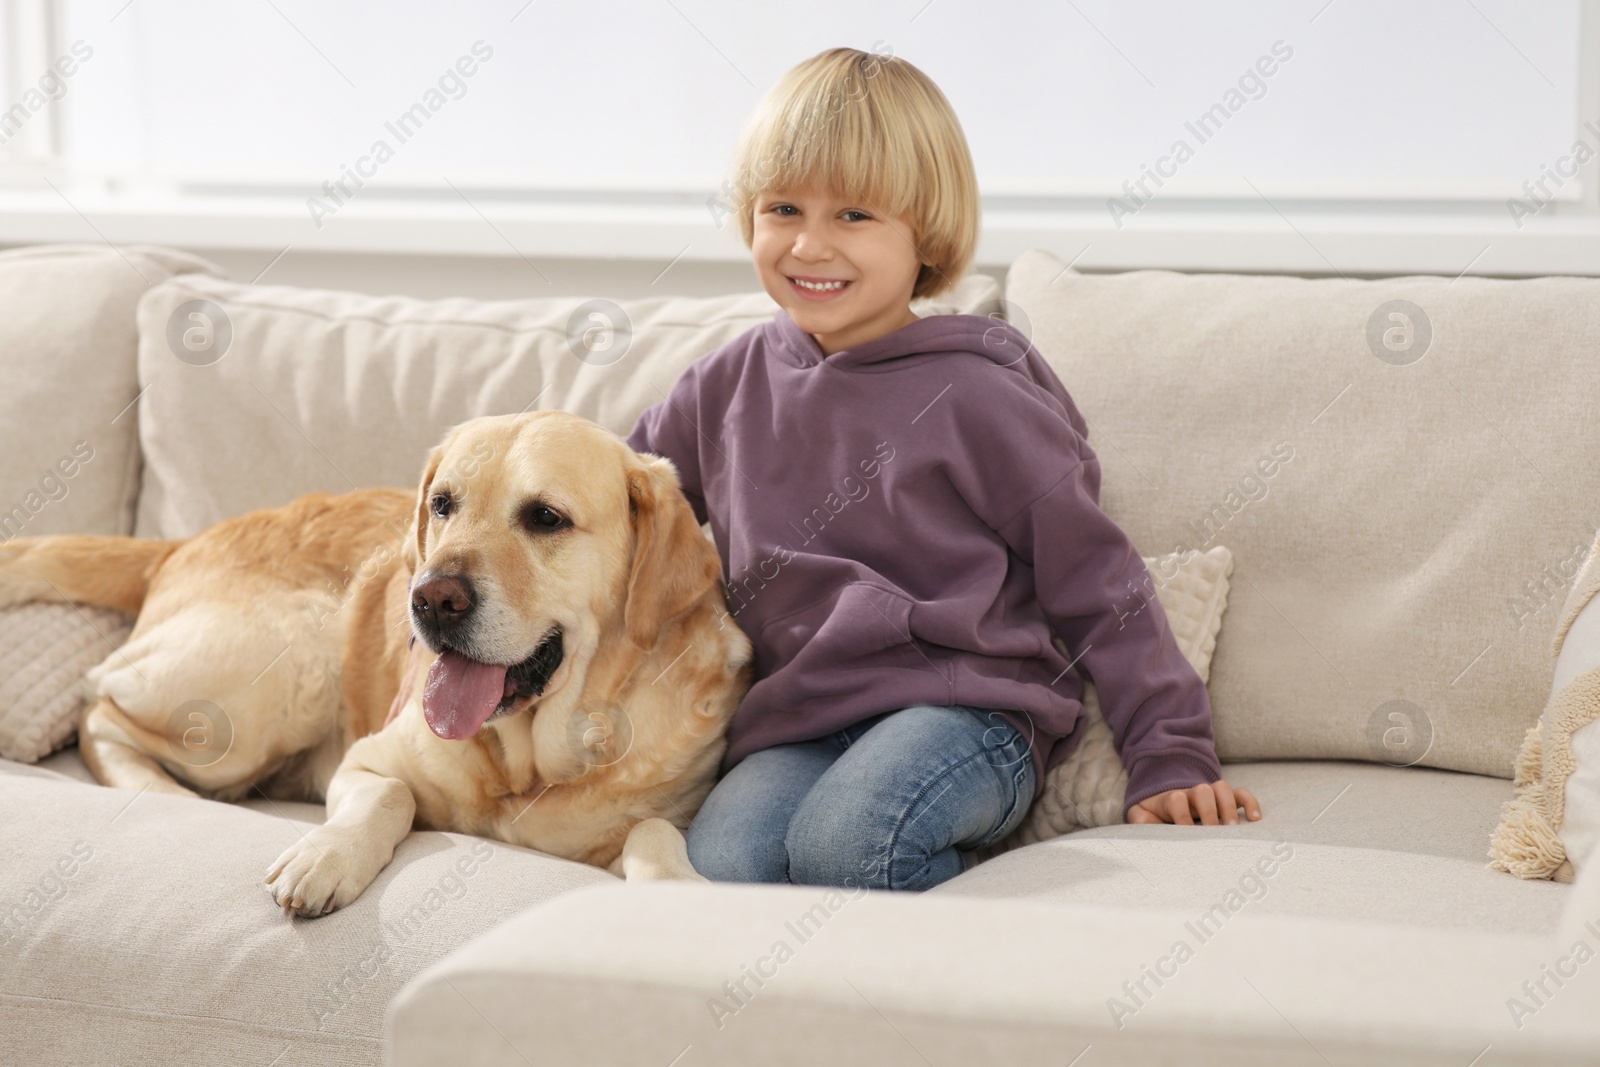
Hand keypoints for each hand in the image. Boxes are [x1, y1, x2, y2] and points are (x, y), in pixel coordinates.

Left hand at [1127, 779, 1260, 824]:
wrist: (1161, 801)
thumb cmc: (1153, 815)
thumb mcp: (1140, 818)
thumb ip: (1140, 824)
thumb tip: (1146, 836)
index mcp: (1169, 799)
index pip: (1178, 799)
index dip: (1182, 816)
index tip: (1185, 834)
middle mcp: (1191, 793)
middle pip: (1203, 790)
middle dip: (1210, 812)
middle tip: (1213, 835)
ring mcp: (1209, 794)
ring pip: (1222, 788)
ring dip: (1229, 808)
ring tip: (1233, 831)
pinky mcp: (1223, 800)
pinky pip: (1240, 794)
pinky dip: (1250, 803)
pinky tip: (1255, 820)